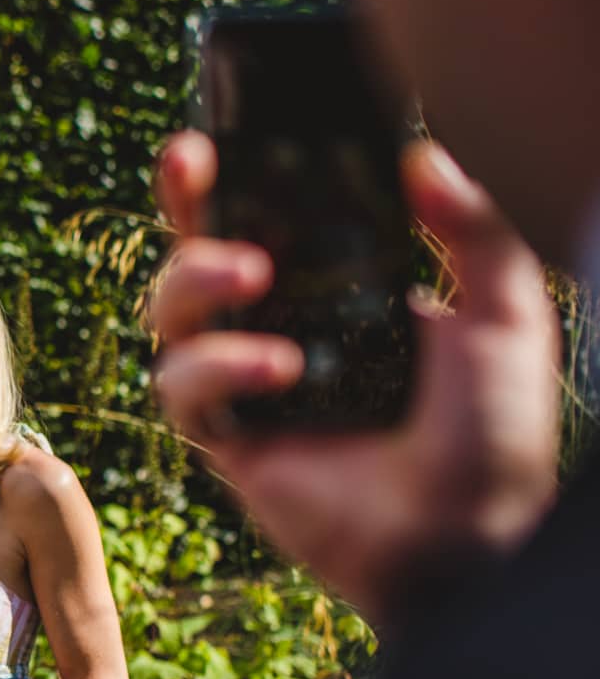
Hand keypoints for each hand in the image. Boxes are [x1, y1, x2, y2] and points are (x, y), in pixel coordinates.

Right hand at [149, 133, 560, 624]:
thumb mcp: (507, 315)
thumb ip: (475, 230)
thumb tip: (422, 154)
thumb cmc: (495, 438)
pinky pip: (182, 388)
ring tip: (252, 277)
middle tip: (193, 166)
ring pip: (171, 314)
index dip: (231, 180)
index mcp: (342, 296)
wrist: (469, 539)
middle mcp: (285, 332)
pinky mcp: (227, 440)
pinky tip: (278, 369)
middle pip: (197, 254)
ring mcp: (249, 386)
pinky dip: (218, 366)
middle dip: (183, 204)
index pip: (272, 223)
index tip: (215, 139)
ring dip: (195, 280)